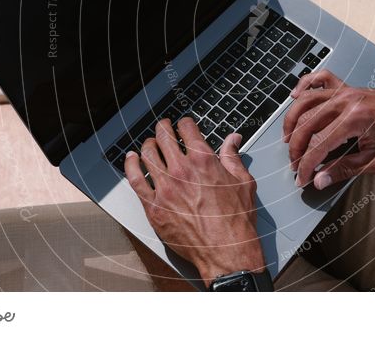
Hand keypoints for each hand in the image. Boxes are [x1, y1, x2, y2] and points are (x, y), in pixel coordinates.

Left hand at [124, 117, 265, 285]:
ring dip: (148, 144)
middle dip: (164, 128)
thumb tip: (232, 140)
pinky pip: (135, 180)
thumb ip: (233, 157)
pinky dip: (131, 166)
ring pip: (147, 155)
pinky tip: (131, 159)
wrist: (226, 251)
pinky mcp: (153, 207)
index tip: (183, 124)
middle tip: (164, 127)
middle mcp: (182, 171)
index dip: (185, 123)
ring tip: (150, 143)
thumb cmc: (237, 221)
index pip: (187, 130)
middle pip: (164, 137)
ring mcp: (165, 189)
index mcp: (204, 161)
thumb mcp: (243, 182)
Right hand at [283, 70, 374, 189]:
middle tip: (295, 164)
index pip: (319, 145)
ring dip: (292, 121)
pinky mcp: (347, 87)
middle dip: (296, 148)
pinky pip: (320, 79)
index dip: (306, 165)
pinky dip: (304, 85)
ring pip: (306, 101)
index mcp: (355, 120)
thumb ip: (345, 169)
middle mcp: (346, 101)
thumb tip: (320, 180)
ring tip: (288, 139)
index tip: (302, 178)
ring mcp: (345, 91)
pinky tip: (295, 96)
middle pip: (307, 123)